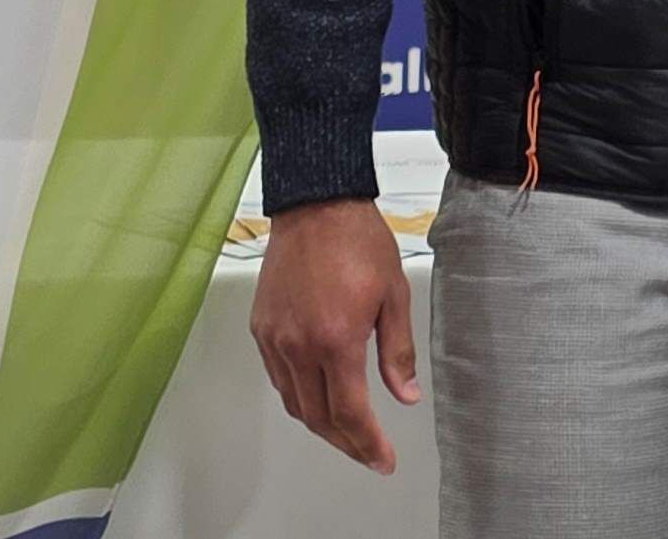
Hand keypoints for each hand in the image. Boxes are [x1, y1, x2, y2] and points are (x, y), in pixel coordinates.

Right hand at [250, 199, 417, 472]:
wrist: (317, 206)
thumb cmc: (359, 242)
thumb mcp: (393, 296)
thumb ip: (398, 352)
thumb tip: (405, 395)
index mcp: (336, 340)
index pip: (350, 412)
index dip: (367, 444)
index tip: (382, 460)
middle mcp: (299, 345)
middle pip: (318, 417)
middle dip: (346, 443)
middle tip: (368, 452)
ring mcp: (275, 339)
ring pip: (295, 402)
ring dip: (321, 423)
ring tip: (348, 430)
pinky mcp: (262, 329)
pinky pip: (279, 378)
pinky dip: (300, 395)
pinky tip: (320, 393)